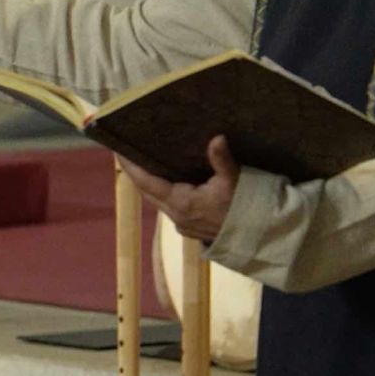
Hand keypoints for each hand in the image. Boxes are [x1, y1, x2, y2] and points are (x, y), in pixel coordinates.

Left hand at [120, 136, 239, 243]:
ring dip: (148, 183)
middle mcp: (176, 215)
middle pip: (146, 191)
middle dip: (135, 172)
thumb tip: (217, 138)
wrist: (256, 238)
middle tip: (126, 151)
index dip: (131, 167)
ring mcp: (181, 224)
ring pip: (156, 200)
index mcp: (182, 202)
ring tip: (141, 162)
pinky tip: (164, 181)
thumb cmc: (244, 208)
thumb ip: (222, 160)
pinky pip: (167, 207)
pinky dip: (161, 192)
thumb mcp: (234, 180)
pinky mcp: (188, 228)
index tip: (118, 152)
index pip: (146, 182)